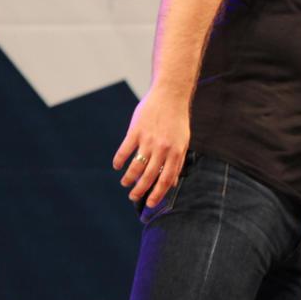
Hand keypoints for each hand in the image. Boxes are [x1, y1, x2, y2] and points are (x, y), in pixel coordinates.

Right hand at [113, 88, 190, 207]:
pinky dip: (119, 160)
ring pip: (136, 166)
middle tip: (133, 197)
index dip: (157, 194)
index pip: (166, 179)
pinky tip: (117, 166)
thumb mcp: (183, 141)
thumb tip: (172, 183)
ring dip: (128, 178)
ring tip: (125, 184)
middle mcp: (162, 148)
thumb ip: (177, 161)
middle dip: (140, 190)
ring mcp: (148, 140)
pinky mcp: (136, 131)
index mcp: (176, 152)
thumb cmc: (177, 120)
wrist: (170, 95)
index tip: (149, 203)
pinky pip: (125, 150)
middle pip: (149, 176)